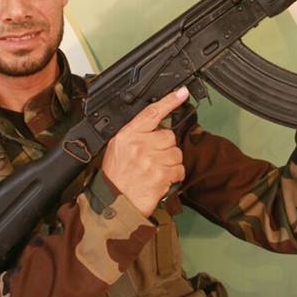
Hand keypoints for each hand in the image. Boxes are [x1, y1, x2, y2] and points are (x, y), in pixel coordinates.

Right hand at [101, 87, 188, 216]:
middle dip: (166, 147)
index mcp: (127, 135)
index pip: (151, 113)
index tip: (182, 93)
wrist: (114, 203)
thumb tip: (155, 126)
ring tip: (156, 170)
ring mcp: (151, 160)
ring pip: (177, 153)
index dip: (169, 101)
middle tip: (153, 158)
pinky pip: (179, 169)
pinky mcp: (161, 175)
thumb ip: (135, 135)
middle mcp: (139, 145)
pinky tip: (162, 179)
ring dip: (171, 162)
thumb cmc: (116, 177)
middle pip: (169, 136)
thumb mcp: (117, 148)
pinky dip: (174, 176)